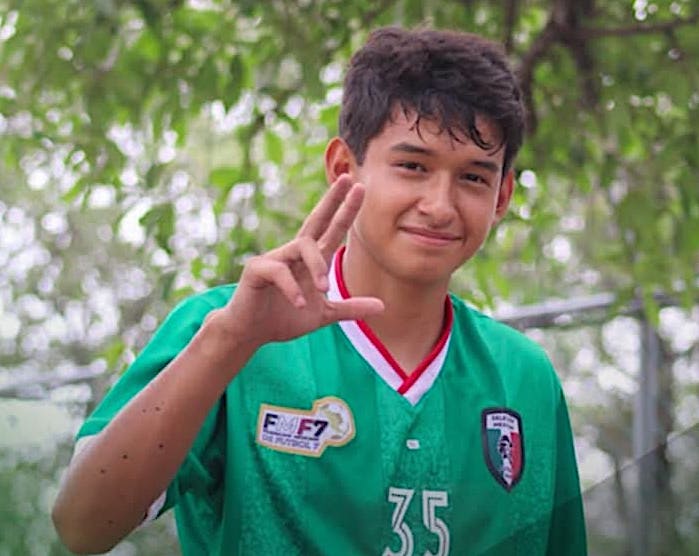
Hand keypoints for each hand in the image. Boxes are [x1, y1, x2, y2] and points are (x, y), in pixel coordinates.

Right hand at [216, 174, 383, 347]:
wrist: (250, 333)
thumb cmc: (284, 319)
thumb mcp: (323, 315)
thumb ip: (350, 308)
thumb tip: (383, 307)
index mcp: (310, 260)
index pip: (330, 229)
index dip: (344, 209)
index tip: (359, 187)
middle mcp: (293, 253)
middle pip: (315, 220)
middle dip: (333, 200)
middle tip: (349, 180)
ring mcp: (274, 258)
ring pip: (302, 246)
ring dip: (317, 266)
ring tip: (323, 289)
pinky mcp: (256, 269)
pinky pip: (280, 271)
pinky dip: (293, 288)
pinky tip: (300, 303)